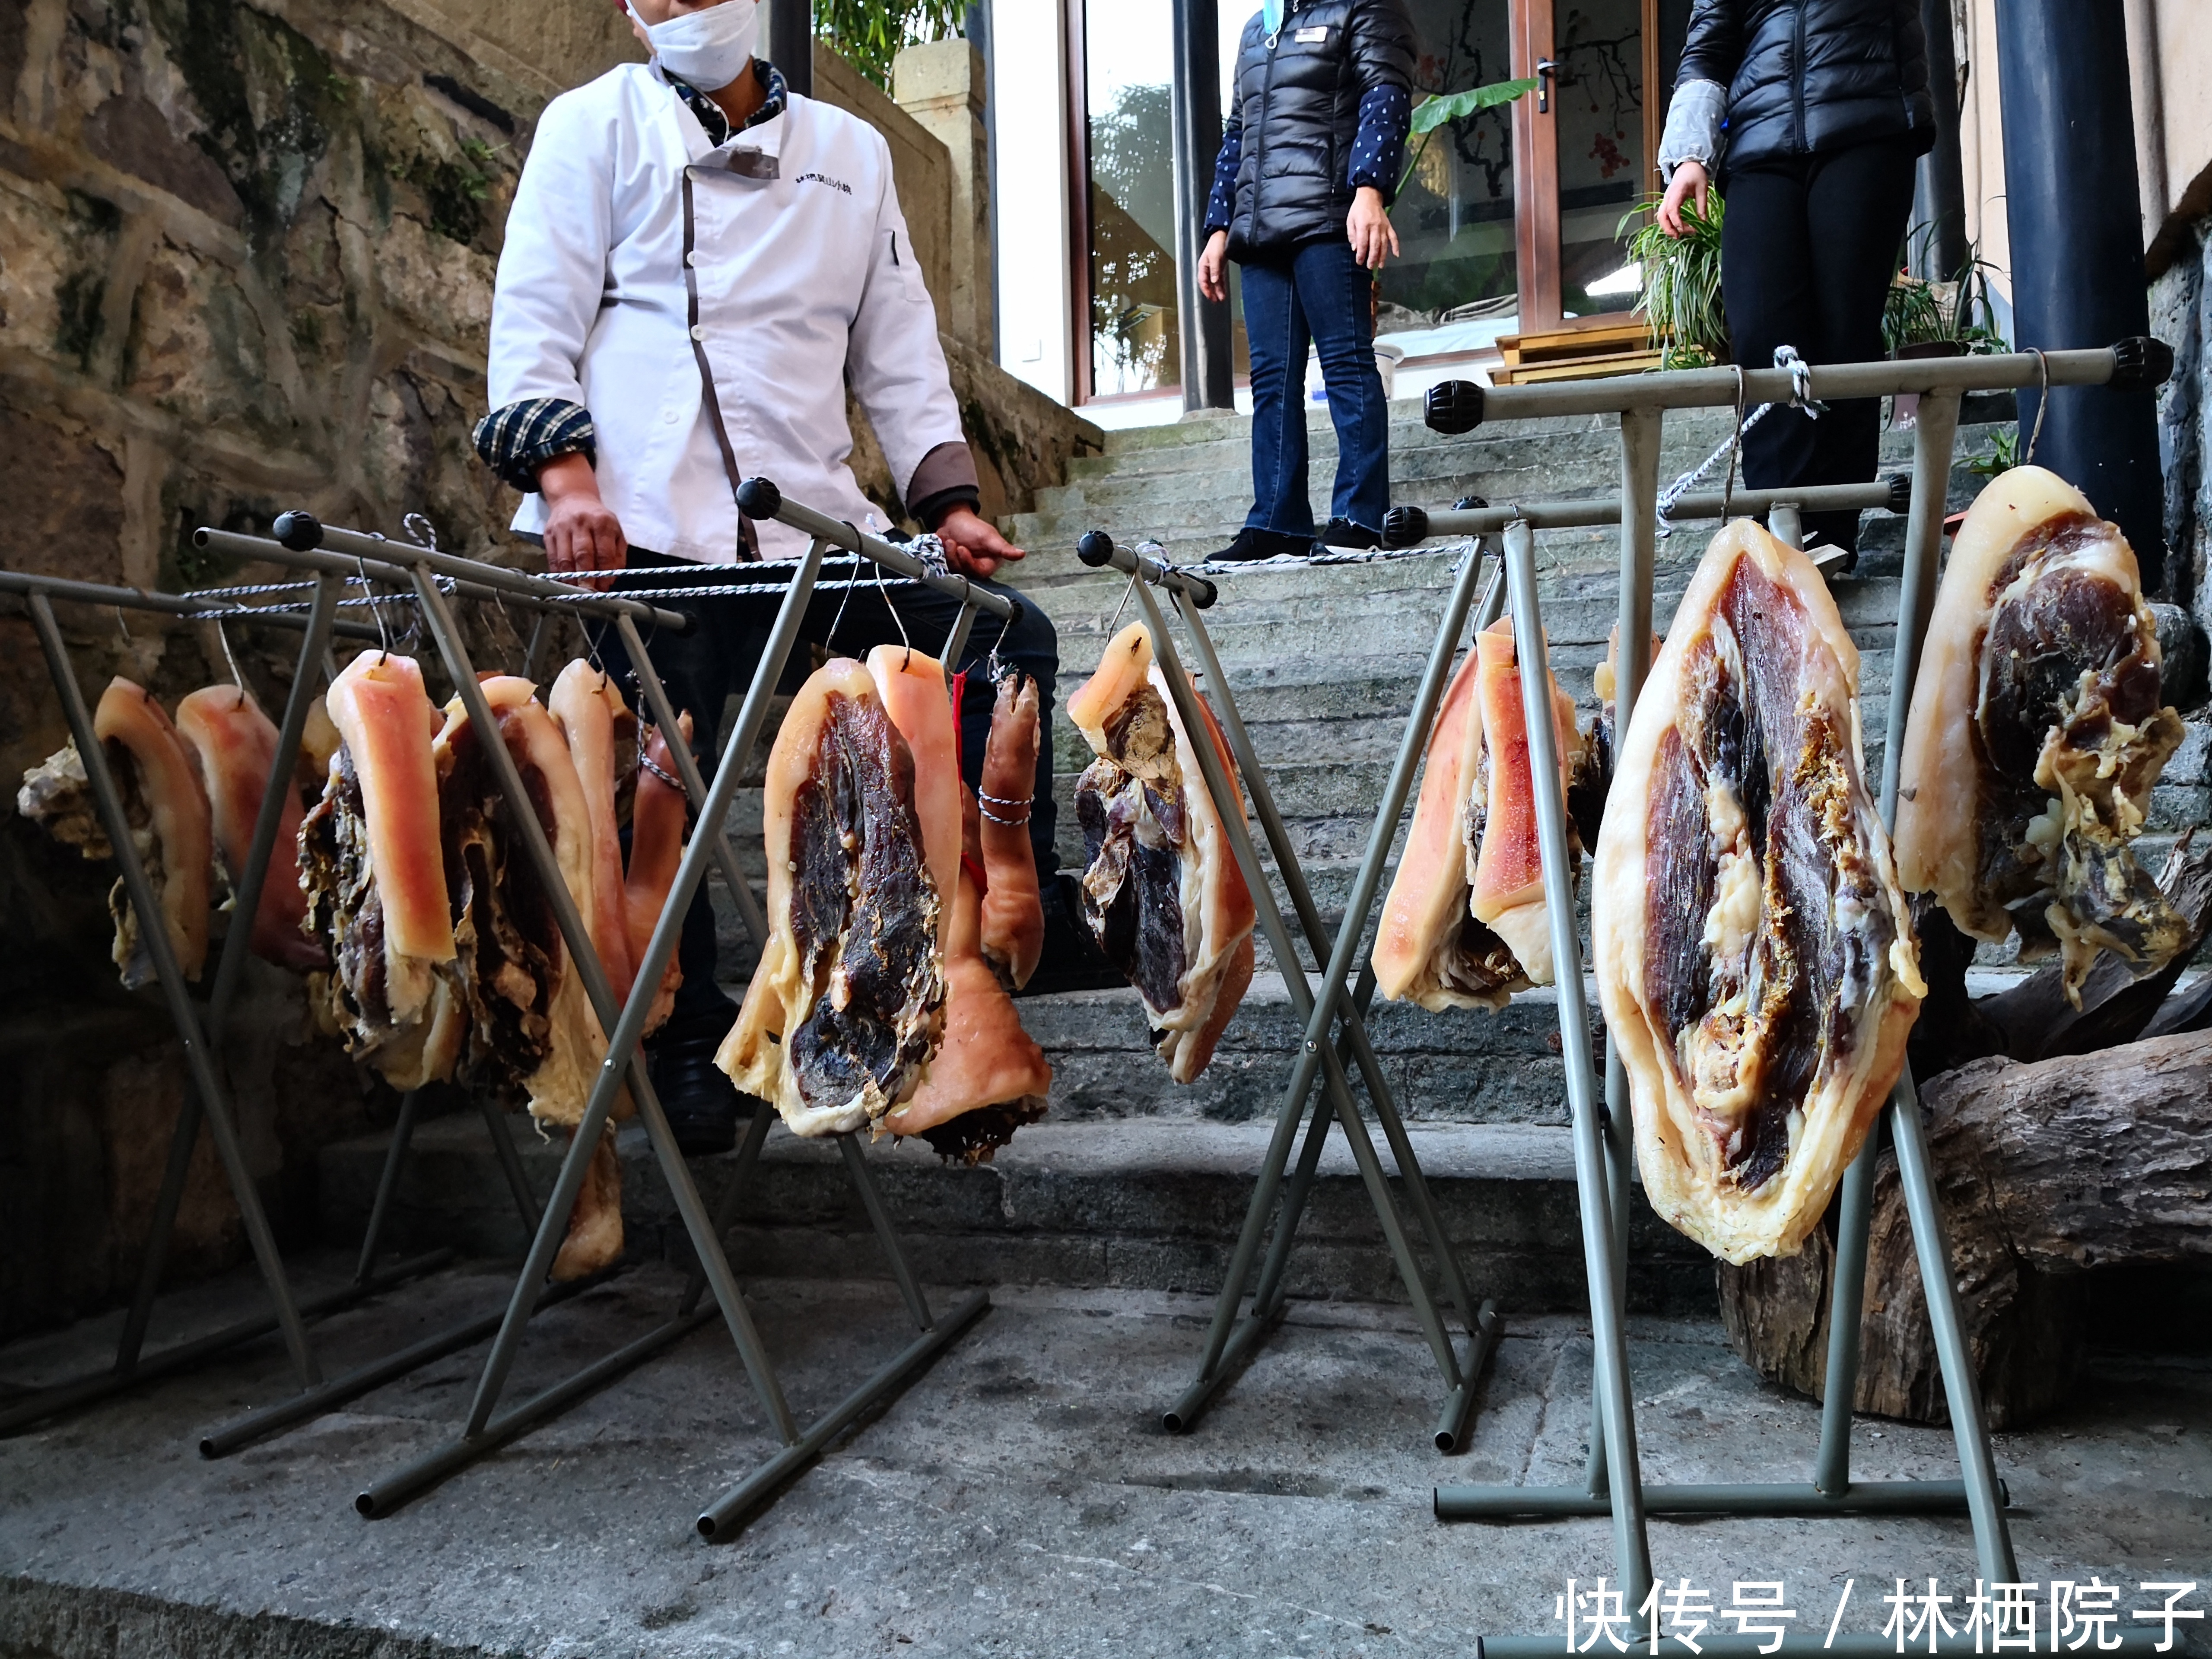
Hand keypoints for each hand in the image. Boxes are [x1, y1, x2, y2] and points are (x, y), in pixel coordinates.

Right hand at [538, 453, 626, 589]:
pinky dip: (558, 573)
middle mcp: (581, 524)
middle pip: (583, 556)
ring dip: (571, 579)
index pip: (604, 552)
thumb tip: (612, 578)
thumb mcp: (615, 531)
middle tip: (589, 593)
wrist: (573, 498)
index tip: (604, 587)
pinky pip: (552, 558)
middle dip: (586, 578)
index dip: (604, 573)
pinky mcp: (548, 533)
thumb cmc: (598, 520)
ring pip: (565, 559)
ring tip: (577, 592)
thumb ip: (617, 554)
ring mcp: (562, 528)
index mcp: (602, 523)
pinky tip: (564, 582)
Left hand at [934, 507, 1024, 579]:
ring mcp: (963, 568)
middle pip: (965, 572)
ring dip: (949, 554)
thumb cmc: (973, 527)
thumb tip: (1022, 554)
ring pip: (954, 570)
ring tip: (948, 541)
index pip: (979, 572)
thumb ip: (1003, 548)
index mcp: (989, 563)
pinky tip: (944, 543)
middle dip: (956, 557)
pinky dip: (943, 555)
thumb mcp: (988, 537)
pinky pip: (945, 567)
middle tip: (952, 542)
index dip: (969, 563)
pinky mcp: (952, 566)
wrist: (953, 520)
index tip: (962, 549)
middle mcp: (977, 568)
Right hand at [1197, 229, 1230, 303]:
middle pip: (1208, 283)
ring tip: (1221, 298)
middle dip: (1211, 292)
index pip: (1202, 281)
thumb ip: (1214, 270)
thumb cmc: (1217, 243)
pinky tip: (1223, 290)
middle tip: (1216, 301)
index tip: (1211, 297)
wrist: (1223, 233)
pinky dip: (1221, 284)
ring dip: (1217, 290)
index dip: (1206, 290)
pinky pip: (1219, 278)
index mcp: (1203, 266)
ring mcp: (1213, 267)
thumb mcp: (1215, 257)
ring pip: (1214, 282)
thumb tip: (1214, 281)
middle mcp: (1207, 268)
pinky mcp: (1220, 266)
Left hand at [1347, 186, 1398, 270]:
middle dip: (1372, 257)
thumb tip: (1355, 248)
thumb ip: (1352, 235)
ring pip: (1384, 243)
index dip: (1361, 254)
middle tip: (1370, 266)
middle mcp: (1375, 226)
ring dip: (1383, 255)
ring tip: (1381, 265)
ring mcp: (1383, 226)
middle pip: (1374, 245)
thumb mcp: (1350, 220)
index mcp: (1363, 225)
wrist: (1370, 196)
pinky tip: (1396, 255)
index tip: (1359, 262)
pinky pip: (1394, 237)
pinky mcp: (1389, 225)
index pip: (1363, 243)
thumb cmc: (1358, 209)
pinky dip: (1396, 246)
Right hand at [1657, 160, 1709, 237]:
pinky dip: (1667, 223)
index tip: (1687, 229)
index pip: (1672, 210)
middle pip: (1662, 215)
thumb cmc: (1696, 174)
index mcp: (1677, 192)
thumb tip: (1703, 220)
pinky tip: (1675, 228)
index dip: (1677, 222)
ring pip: (1660, 216)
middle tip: (1678, 236)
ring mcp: (1666, 199)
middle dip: (1668, 228)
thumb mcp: (1703, 188)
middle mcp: (1668, 196)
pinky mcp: (1667, 201)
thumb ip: (1702, 204)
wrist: (1688, 165)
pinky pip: (1663, 214)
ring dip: (1666, 227)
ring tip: (1677, 235)